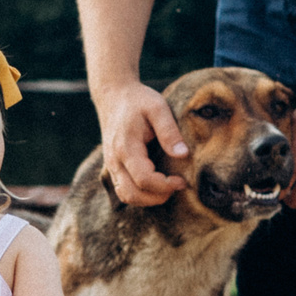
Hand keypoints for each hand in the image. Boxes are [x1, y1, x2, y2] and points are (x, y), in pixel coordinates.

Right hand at [96, 81, 186, 205]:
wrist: (113, 96)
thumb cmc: (138, 100)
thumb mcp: (157, 108)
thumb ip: (169, 131)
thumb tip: (183, 154)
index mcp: (126, 147)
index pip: (144, 179)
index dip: (165, 185)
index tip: (182, 181)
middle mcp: (115, 160)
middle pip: (132, 194)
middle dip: (157, 197)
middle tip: (177, 186)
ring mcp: (111, 165)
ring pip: (126, 196)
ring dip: (148, 199)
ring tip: (167, 188)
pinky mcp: (113, 167)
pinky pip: (124, 190)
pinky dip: (140, 194)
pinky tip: (156, 185)